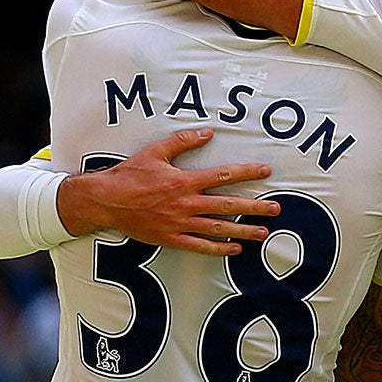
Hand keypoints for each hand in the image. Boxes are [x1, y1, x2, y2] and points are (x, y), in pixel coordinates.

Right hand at [55, 128, 279, 255]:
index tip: (266, 171)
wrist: (105, 201)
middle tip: (275, 209)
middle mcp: (186, 203)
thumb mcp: (155, 152)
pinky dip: (218, 249)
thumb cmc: (129, 175)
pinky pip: (199, 246)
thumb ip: (183, 141)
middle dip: (254, 207)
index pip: (223, 175)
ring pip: (218, 228)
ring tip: (263, 233)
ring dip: (243, 230)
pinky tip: (234, 249)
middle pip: (227, 205)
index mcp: (184, 181)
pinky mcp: (170, 238)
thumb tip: (208, 132)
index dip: (247, 172)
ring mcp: (179, 223)